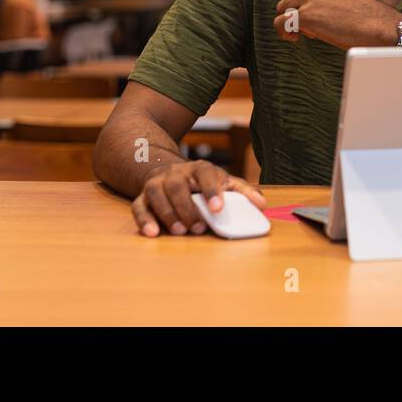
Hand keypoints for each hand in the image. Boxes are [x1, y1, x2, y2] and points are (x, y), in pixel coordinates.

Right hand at [131, 159, 265, 237]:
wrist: (170, 171)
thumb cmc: (202, 182)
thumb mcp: (223, 182)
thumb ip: (242, 192)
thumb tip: (262, 205)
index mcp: (199, 168)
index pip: (206, 174)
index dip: (212, 190)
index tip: (218, 208)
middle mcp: (176, 173)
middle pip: (178, 186)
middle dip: (188, 207)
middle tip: (199, 227)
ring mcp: (157, 183)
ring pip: (157, 194)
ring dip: (168, 213)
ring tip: (180, 231)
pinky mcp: (143, 197)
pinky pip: (139, 207)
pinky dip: (144, 220)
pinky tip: (152, 233)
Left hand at [273, 0, 401, 49]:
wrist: (374, 24)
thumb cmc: (361, 12)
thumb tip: (299, 6)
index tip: (308, 8)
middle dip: (296, 10)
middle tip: (313, 23)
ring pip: (282, 9)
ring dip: (292, 21)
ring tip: (309, 31)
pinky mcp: (305, 16)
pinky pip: (280, 23)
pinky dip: (284, 32)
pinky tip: (295, 37)